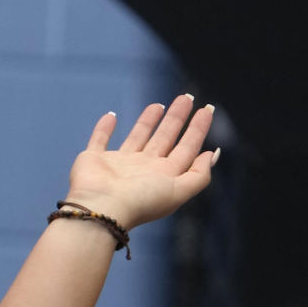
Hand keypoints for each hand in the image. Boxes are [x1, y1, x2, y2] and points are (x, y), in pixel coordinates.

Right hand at [64, 96, 217, 229]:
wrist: (102, 208)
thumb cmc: (141, 201)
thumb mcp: (178, 191)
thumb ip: (198, 175)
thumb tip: (213, 154)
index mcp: (164, 177)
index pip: (186, 149)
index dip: (198, 130)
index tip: (207, 110)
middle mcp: (144, 170)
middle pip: (165, 139)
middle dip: (177, 119)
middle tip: (186, 98)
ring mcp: (119, 165)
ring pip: (139, 137)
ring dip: (149, 121)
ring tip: (160, 105)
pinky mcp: (94, 159)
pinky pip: (100, 139)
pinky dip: (104, 128)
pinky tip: (112, 115)